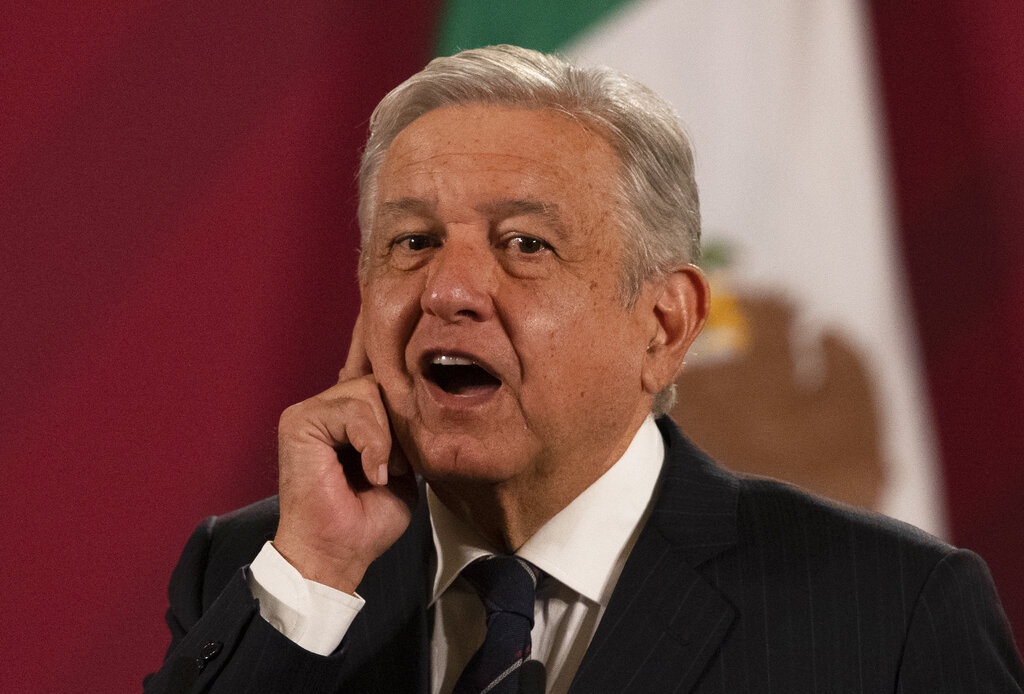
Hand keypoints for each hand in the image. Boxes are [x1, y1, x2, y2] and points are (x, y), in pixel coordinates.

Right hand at [273, 315, 416, 593]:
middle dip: (400, 423)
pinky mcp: (299, 421)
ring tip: (383, 472)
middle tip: (399, 467)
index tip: (421, 394)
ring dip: (387, 437)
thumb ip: (406, 430)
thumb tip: (427, 393)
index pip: (383, 378)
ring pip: (370, 391)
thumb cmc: (368, 520)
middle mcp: (328, 407)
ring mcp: (310, 412)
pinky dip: (372, 441)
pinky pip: (353, 407)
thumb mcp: (404, 465)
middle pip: (381, 381)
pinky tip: (371, 473)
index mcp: (349, 416)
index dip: (403, 379)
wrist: (338, 555)